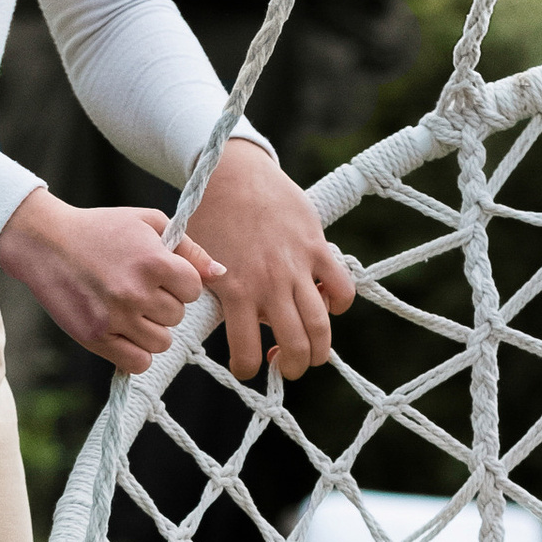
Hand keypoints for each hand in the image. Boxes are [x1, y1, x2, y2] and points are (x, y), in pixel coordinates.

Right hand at [0, 188, 222, 376]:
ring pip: (161, 343)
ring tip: (130, 310)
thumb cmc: (100, 229)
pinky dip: (136, 353)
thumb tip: (220, 274)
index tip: (161, 275)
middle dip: (163, 305)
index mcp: (154, 261)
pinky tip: (124, 333)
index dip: (180, 283)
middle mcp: (136, 292)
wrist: (45, 242)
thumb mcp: (147, 223)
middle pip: (177, 317)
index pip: (193, 289)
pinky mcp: (95, 337)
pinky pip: (137, 362)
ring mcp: (115, 318)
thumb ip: (188, 248)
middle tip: (138, 290)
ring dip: (151, 330)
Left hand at [188, 138, 358, 382]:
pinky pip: (342, 289)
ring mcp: (296, 267)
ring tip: (313, 352)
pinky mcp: (316, 247)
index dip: (247, 369)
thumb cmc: (210, 216)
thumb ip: (215, 295)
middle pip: (296, 346)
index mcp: (235, 291)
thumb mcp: (200, 262)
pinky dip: (339, 304)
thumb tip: (226, 323)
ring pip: (321, 326)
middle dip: (293, 368)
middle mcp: (268, 284)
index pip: (246, 352)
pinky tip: (327, 304)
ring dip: (320, 349)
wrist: (231, 173)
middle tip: (287, 367)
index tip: (248, 367)